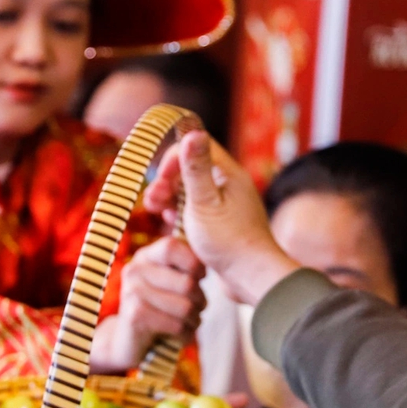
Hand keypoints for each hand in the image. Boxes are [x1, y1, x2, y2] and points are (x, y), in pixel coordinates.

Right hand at [91, 236, 204, 372]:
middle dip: (201, 300)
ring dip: (195, 319)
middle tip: (198, 308)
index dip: (194, 262)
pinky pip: (177, 325)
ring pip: (185, 307)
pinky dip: (186, 334)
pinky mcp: (135, 316)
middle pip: (186, 283)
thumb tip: (210, 257)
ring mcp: (132, 292)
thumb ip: (185, 265)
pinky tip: (181, 334)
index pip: (171, 247)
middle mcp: (134, 270)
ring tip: (191, 322)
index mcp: (145, 257)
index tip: (201, 276)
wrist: (127, 341)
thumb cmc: (159, 308)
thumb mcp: (169, 281)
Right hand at [144, 133, 298, 305]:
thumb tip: (192, 130)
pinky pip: (197, 209)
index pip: (197, 146)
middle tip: (153, 201)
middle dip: (167, 181)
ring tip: (158, 212)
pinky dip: (182, 213)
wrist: (253, 278)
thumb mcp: (204, 203)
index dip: (174, 159)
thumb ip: (195, 168)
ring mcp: (226, 204)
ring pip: (192, 190)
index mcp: (228, 174)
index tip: (162, 181)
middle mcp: (229, 184)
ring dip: (171, 197)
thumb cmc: (229, 241)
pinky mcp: (223, 222)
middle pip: (191, 168)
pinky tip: (172, 224)